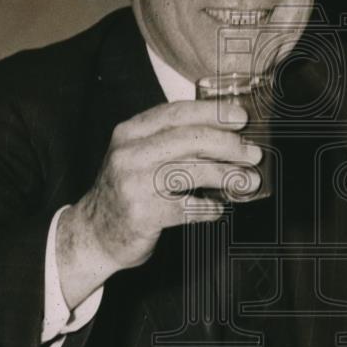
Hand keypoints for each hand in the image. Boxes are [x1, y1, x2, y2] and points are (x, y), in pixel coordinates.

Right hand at [56, 100, 260, 307]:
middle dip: (228, 145)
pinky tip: (219, 209)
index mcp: (129, 132)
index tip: (240, 117)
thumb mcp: (137, 156)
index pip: (177, 113)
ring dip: (227, 176)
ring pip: (191, 172)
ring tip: (248, 181)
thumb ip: (169, 142)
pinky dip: (209, 208)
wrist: (94, 233)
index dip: (213, 113)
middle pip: (189, 139)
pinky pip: (187, 208)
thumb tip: (225, 134)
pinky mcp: (142, 213)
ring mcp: (134, 183)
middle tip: (253, 154)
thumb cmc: (126, 192)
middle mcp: (129, 153)